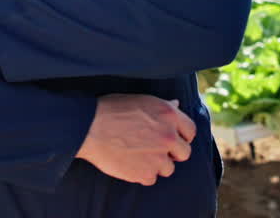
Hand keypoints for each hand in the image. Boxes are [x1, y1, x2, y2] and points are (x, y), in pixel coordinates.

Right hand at [76, 94, 195, 185]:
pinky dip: (142, 174)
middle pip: (184, 153)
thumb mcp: (141, 100)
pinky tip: (130, 163)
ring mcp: (158, 156)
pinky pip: (151, 179)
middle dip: (173, 153)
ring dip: (157, 164)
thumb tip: (177, 105)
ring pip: (168, 168)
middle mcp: (168, 136)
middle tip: (157, 150)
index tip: (173, 139)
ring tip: (139, 156)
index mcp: (169, 115)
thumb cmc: (111, 109)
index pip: (190, 130)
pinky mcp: (145, 173)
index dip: (182, 136)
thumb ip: (162, 106)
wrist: (89, 127)